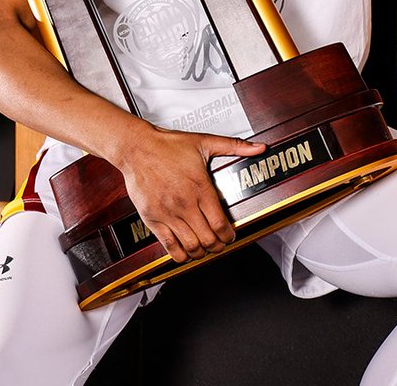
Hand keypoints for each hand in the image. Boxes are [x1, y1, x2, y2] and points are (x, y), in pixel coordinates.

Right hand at [117, 127, 266, 263]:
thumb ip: (234, 146)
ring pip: (190, 246)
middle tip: (220, 244)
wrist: (137, 148)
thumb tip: (259, 148)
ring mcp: (168, 213)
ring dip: (201, 252)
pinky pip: (169, 246)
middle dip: (218, 246)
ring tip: (204, 249)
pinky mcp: (152, 218)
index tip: (231, 236)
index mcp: (200, 187)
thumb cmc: (168, 145)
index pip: (220, 224)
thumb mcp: (204, 142)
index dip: (229, 236)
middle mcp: (185, 203)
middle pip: (208, 239)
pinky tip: (184, 252)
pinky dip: (180, 255)